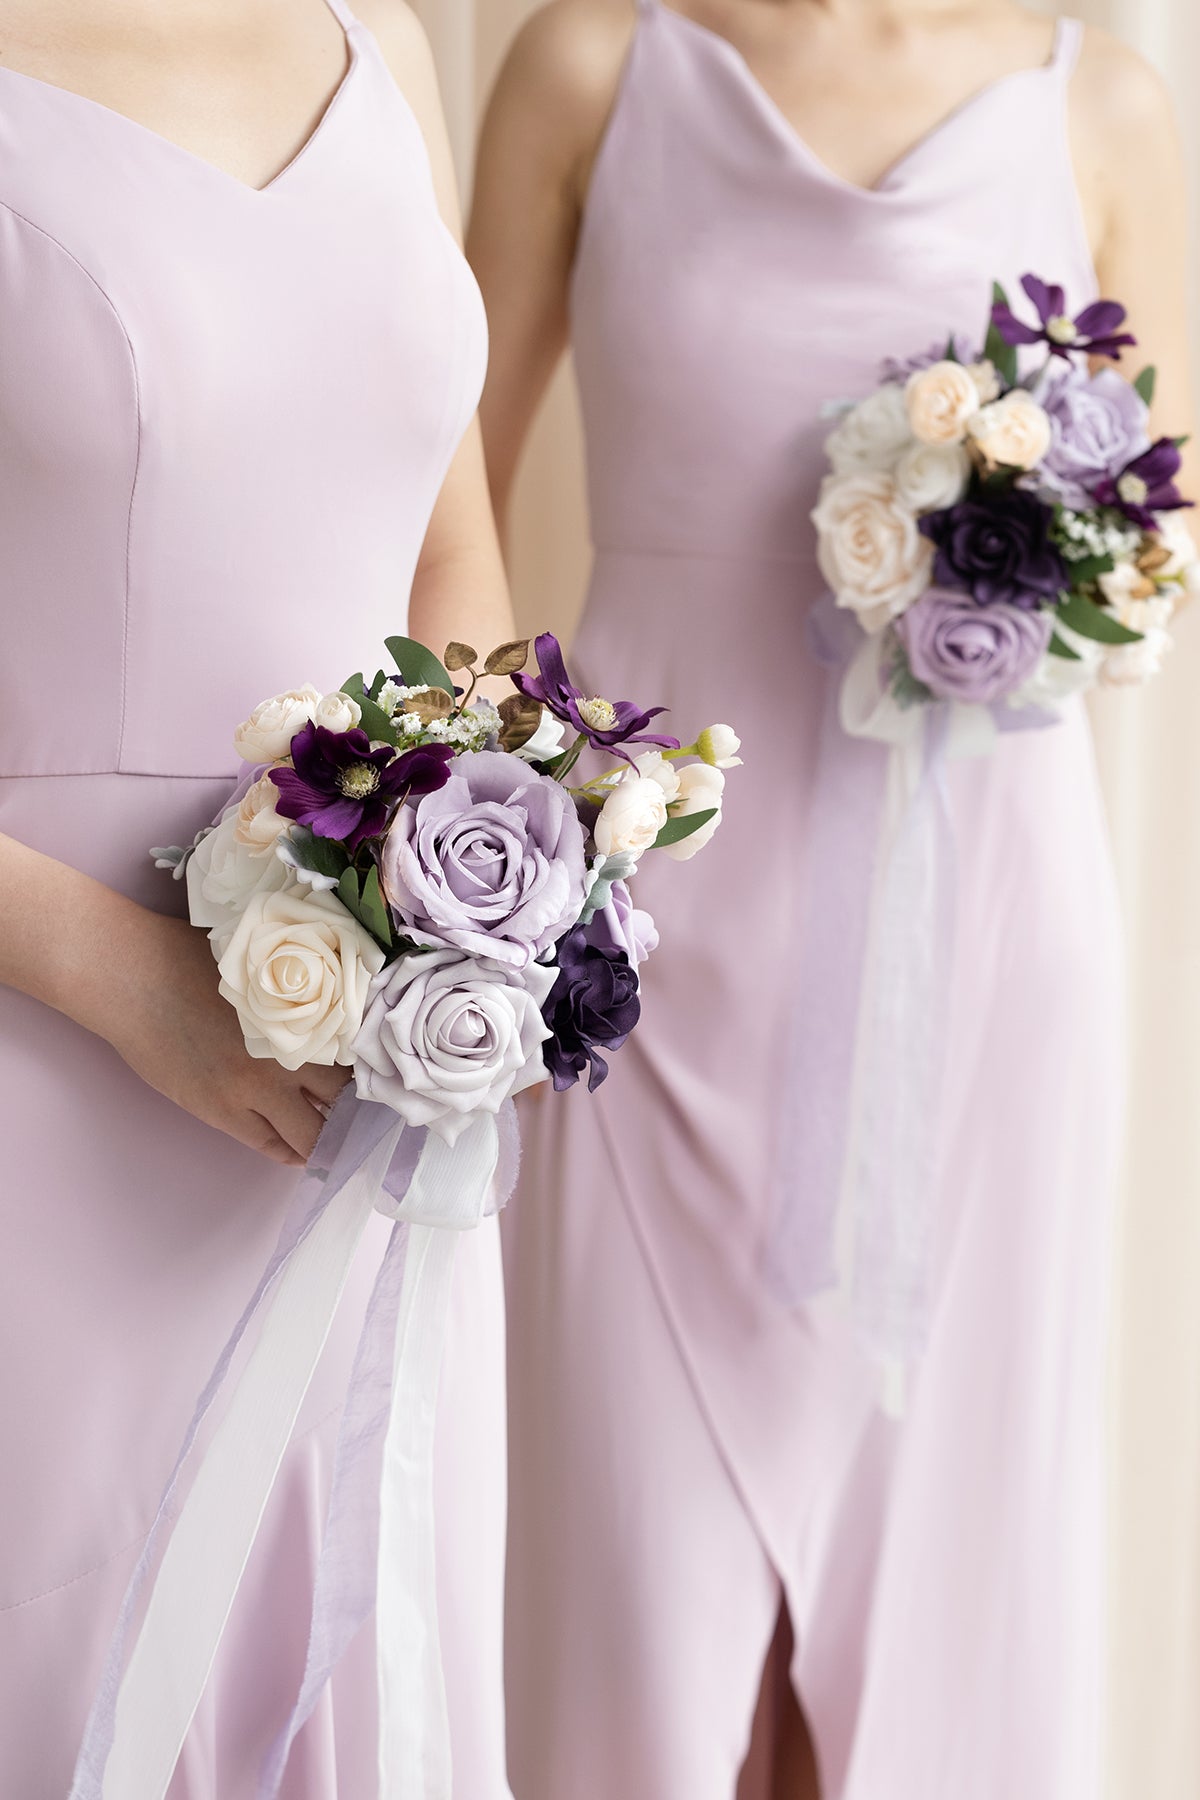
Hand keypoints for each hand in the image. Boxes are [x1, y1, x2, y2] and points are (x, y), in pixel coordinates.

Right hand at [105, 912, 349, 1167]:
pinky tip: (300, 1151)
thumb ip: (300, 994)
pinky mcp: (221, 1110)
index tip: (385, 1081)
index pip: (360, 1056)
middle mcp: (289, 1056)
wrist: (134, 977)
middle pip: (344, 1100)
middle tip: (367, 1117)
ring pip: (311, 1134)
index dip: (373, 1072)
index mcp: (305, 1014)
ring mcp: (254, 1088)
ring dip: (327, 1139)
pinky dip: (290, 1151)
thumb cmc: (193, 958)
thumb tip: (334, 1012)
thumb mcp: (265, 966)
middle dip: (358, 1110)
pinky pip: (270, 1144)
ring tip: (339, 1141)